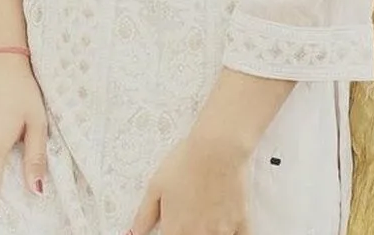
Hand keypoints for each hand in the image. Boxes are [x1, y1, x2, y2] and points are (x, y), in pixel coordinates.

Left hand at [128, 132, 249, 234]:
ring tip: (204, 221)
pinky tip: (225, 230)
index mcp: (176, 230)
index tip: (172, 229)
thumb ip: (144, 216)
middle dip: (188, 233)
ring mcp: (221, 232)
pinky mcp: (240, 223)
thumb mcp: (155, 186)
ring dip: (208, 234)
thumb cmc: (185, 162)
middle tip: (188, 221)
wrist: (216, 148)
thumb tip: (133, 234)